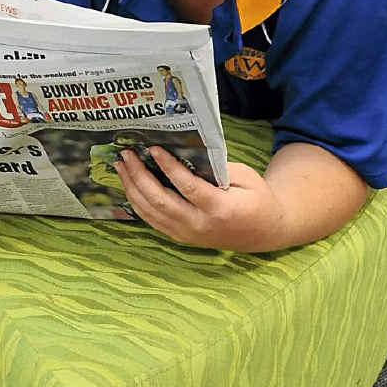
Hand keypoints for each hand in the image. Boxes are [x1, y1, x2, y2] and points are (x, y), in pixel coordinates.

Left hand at [114, 147, 285, 250]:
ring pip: (151, 212)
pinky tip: (129, 186)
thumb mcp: (245, 177)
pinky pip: (152, 221)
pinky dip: (137, 202)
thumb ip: (216, 167)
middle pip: (161, 200)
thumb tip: (184, 153)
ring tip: (121, 167)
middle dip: (139, 175)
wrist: (265, 232)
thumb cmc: (257, 198)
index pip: (187, 187)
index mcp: (220, 208)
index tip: (154, 149)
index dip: (168, 167)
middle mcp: (200, 225)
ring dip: (132, 188)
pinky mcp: (181, 238)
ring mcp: (188, 234)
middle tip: (127, 155)